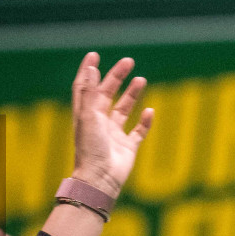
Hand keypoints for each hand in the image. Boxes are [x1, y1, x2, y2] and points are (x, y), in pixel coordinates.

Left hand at [70, 52, 153, 199]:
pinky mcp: (127, 148)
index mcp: (85, 116)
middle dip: (116, 78)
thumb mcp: (88, 116)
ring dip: (131, 95)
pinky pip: (138, 132)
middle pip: (106, 95)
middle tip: (128, 61)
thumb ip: (90, 92)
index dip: (88, 72)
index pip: (84, 88)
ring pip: (123, 110)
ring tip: (140, 79)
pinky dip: (144, 122)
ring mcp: (113, 136)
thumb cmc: (90, 149)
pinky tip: (150, 111)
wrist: (100, 180)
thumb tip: (92, 68)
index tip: (94, 56)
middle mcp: (98, 124)